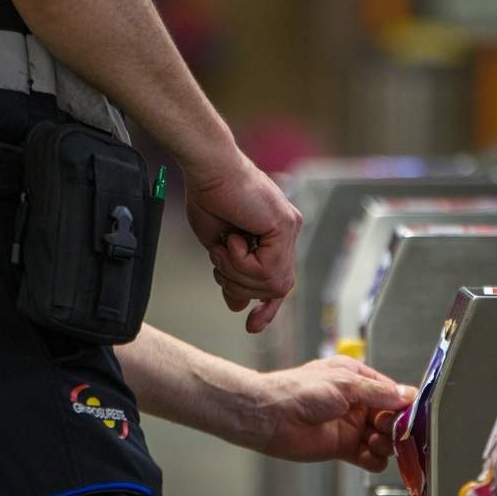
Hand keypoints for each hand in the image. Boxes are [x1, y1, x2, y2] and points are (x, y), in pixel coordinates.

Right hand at [183, 149, 300, 333]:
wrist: (207, 169)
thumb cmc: (208, 196)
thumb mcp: (219, 247)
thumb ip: (233, 273)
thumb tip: (238, 304)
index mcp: (274, 236)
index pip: (278, 281)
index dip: (268, 308)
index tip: (252, 326)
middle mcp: (287, 232)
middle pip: (274, 288)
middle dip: (241, 284)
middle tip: (220, 260)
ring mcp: (289, 229)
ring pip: (271, 284)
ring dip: (238, 272)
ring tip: (224, 246)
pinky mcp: (285, 226)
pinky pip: (266, 270)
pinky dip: (242, 262)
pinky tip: (233, 238)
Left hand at [247, 355, 415, 471]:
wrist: (270, 417)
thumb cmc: (299, 391)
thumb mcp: (345, 384)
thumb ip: (379, 393)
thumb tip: (407, 395)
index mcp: (357, 379)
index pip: (391, 393)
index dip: (403, 406)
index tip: (411, 416)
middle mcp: (356, 403)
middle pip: (391, 418)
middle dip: (395, 426)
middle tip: (387, 428)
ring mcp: (350, 426)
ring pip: (383, 439)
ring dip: (385, 443)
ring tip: (374, 441)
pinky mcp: (343, 448)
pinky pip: (370, 457)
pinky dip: (375, 459)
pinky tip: (369, 455)